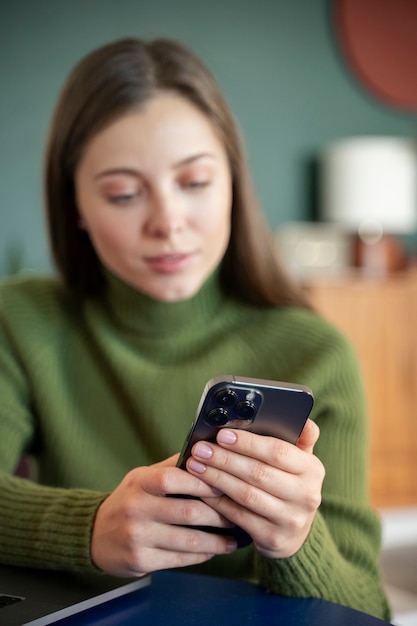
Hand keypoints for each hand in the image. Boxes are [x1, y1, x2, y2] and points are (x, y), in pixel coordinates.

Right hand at [91, 454, 237, 577]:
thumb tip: (207, 452)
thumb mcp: (142, 477)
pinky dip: (201, 555)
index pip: (173, 478)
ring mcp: (137, 536)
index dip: (203, 482)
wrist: (94, 534)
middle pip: (188, 511)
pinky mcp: (140, 560)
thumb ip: (172, 466)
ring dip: (216, 541)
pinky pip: (179, 559)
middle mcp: (136, 508)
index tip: (225, 486)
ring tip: (232, 540)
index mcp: (139, 482)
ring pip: (188, 539)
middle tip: (237, 514)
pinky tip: (213, 550)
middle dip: (219, 515)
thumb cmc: (129, 500)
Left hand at [186, 419, 324, 558]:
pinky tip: (202, 489)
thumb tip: (303, 419)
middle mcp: (306, 495)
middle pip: (258, 473)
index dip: (248, 443)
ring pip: (246, 494)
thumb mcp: (300, 461)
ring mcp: (291, 519)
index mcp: (312, 469)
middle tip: (200, 449)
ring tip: (196, 465)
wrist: (295, 534)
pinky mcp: (273, 538)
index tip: (222, 434)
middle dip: (225, 459)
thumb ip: (300, 438)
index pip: (278, 452)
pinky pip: (238, 516)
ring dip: (216, 478)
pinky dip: (217, 501)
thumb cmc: (290, 485)